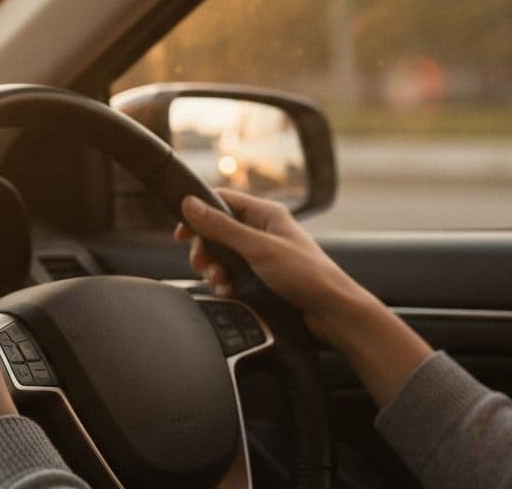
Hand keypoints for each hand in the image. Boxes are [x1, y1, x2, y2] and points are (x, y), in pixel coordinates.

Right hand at [176, 188, 374, 344]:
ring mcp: (262, 254)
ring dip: (215, 270)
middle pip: (217, 231)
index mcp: (265, 213)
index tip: (180, 232)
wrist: (331, 312)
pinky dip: (226, 283)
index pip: (222, 200)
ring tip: (220, 283)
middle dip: (206, 249)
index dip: (198, 212)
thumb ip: (222, 227)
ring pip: (223, 256)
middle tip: (201, 265)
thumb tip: (190, 204)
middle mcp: (262, 230)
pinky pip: (233, 275)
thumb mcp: (258, 248)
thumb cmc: (306, 274)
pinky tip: (229, 292)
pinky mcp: (262, 277)